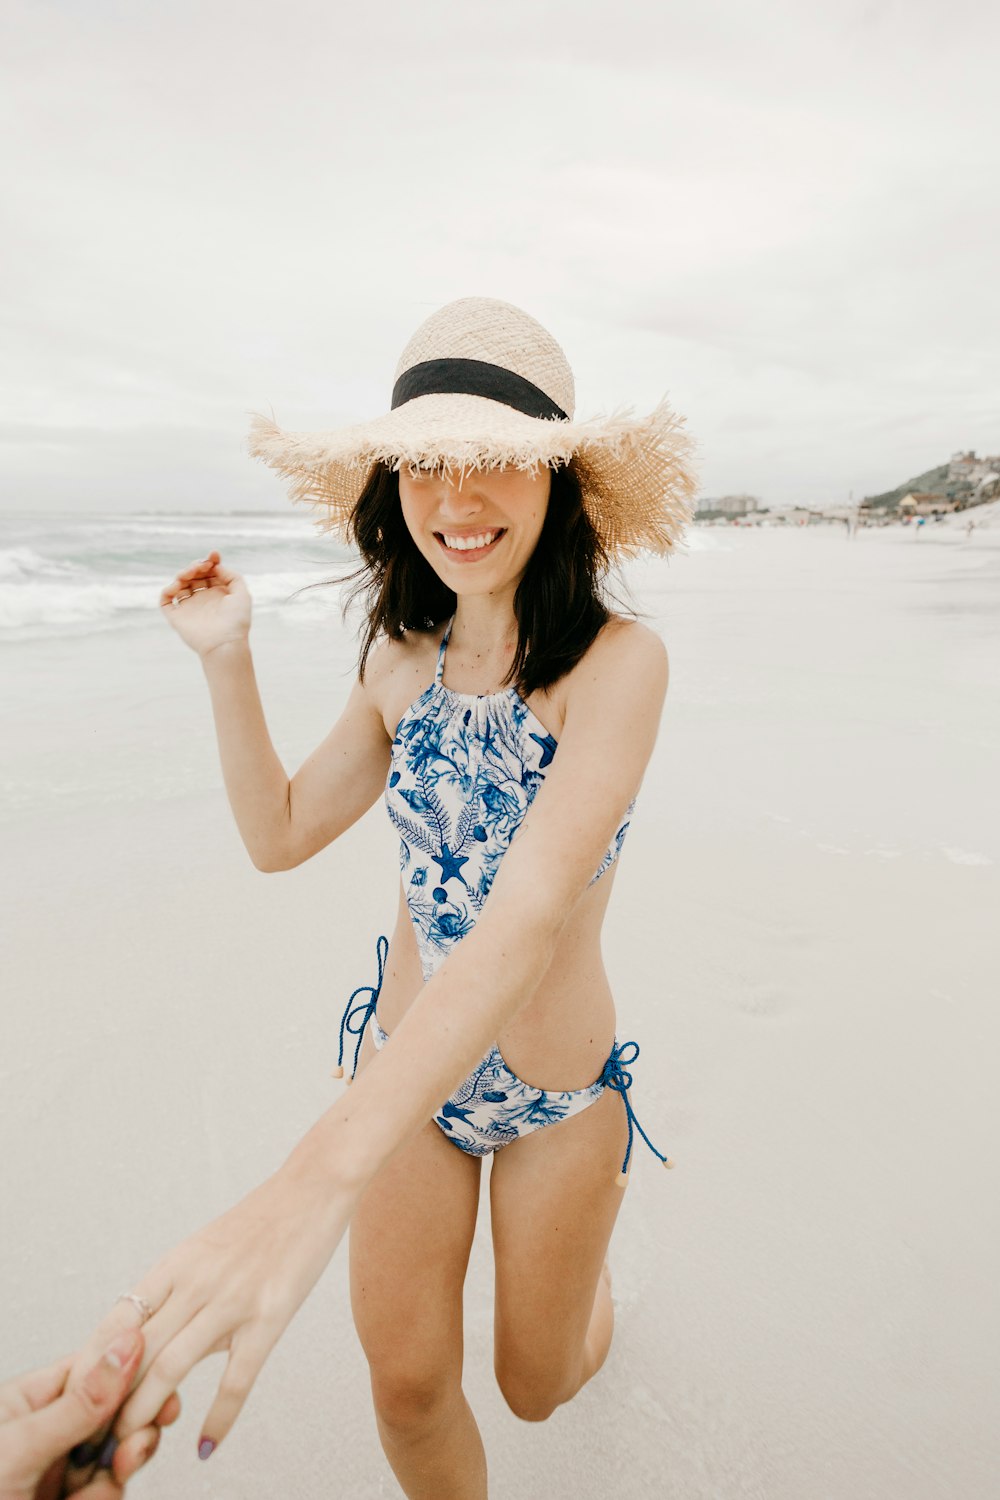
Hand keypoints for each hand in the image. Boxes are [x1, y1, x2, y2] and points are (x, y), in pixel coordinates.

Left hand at [0, 1329, 179, 1499]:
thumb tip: (125, 1346)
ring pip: (117, 1456)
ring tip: (97, 1484)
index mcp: (27, 1402)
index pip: (92, 1366)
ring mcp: (58, 1472)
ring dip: (116, 1471)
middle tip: (132, 1445)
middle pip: (114, 1411)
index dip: (128, 1370)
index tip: (159, 1377)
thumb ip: (78, 1404)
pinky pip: (107, 1493)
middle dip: (130, 1428)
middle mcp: (47, 1433)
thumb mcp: (18, 1451)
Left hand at [66, 1168, 351, 1462]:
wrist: (314, 1188)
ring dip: (145, 1412)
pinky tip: (207, 1445)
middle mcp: (194, 1282)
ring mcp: (231, 1300)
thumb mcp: (206, 1247)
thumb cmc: (261, 1221)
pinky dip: (218, 1418)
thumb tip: (156, 1338)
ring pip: (171, 1368)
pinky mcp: (269, 1316)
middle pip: (135, 1351)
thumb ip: (180, 1290)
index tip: (83, 1397)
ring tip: (132, 1446)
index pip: (117, 1323)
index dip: (92, 1366)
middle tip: (97, 1434)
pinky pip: (237, 1379)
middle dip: (109, 1399)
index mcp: (174, 1264)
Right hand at [159, 553, 251, 656]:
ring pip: (180, 583)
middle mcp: (203, 599)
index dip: (210, 561)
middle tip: (200, 567)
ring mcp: (189, 607)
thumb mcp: (242, 593)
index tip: (214, 555)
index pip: (210, 572)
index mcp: (219, 594)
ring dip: (183, 573)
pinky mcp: (177, 616)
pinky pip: (165, 599)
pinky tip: (177, 586)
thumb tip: (215, 566)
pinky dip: (168, 589)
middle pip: (194, 575)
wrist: (224, 642)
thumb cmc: (236, 620)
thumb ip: (231, 575)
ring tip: (188, 574)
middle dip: (196, 566)